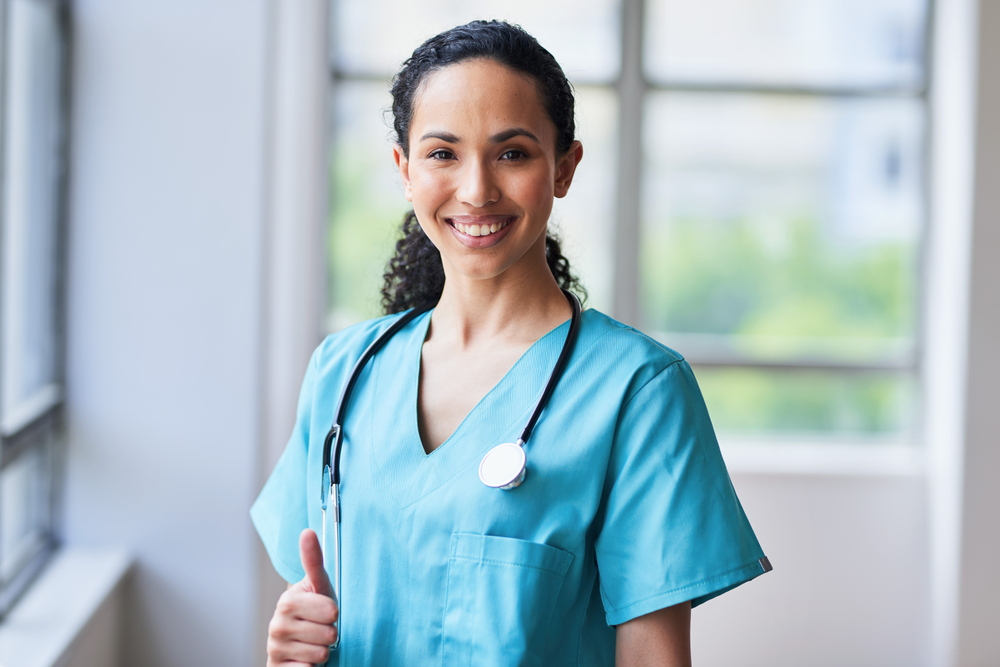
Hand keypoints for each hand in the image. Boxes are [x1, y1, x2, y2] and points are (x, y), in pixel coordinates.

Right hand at [266, 529, 338, 665]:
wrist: (299, 644)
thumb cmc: (315, 611)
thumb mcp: (318, 585)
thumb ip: (313, 560)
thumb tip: (307, 531)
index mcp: (288, 601)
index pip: (329, 610)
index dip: (334, 612)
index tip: (329, 610)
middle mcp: (277, 624)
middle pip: (327, 634)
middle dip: (331, 634)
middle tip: (322, 629)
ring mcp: (275, 648)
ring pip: (320, 654)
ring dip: (323, 651)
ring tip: (314, 643)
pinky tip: (305, 659)